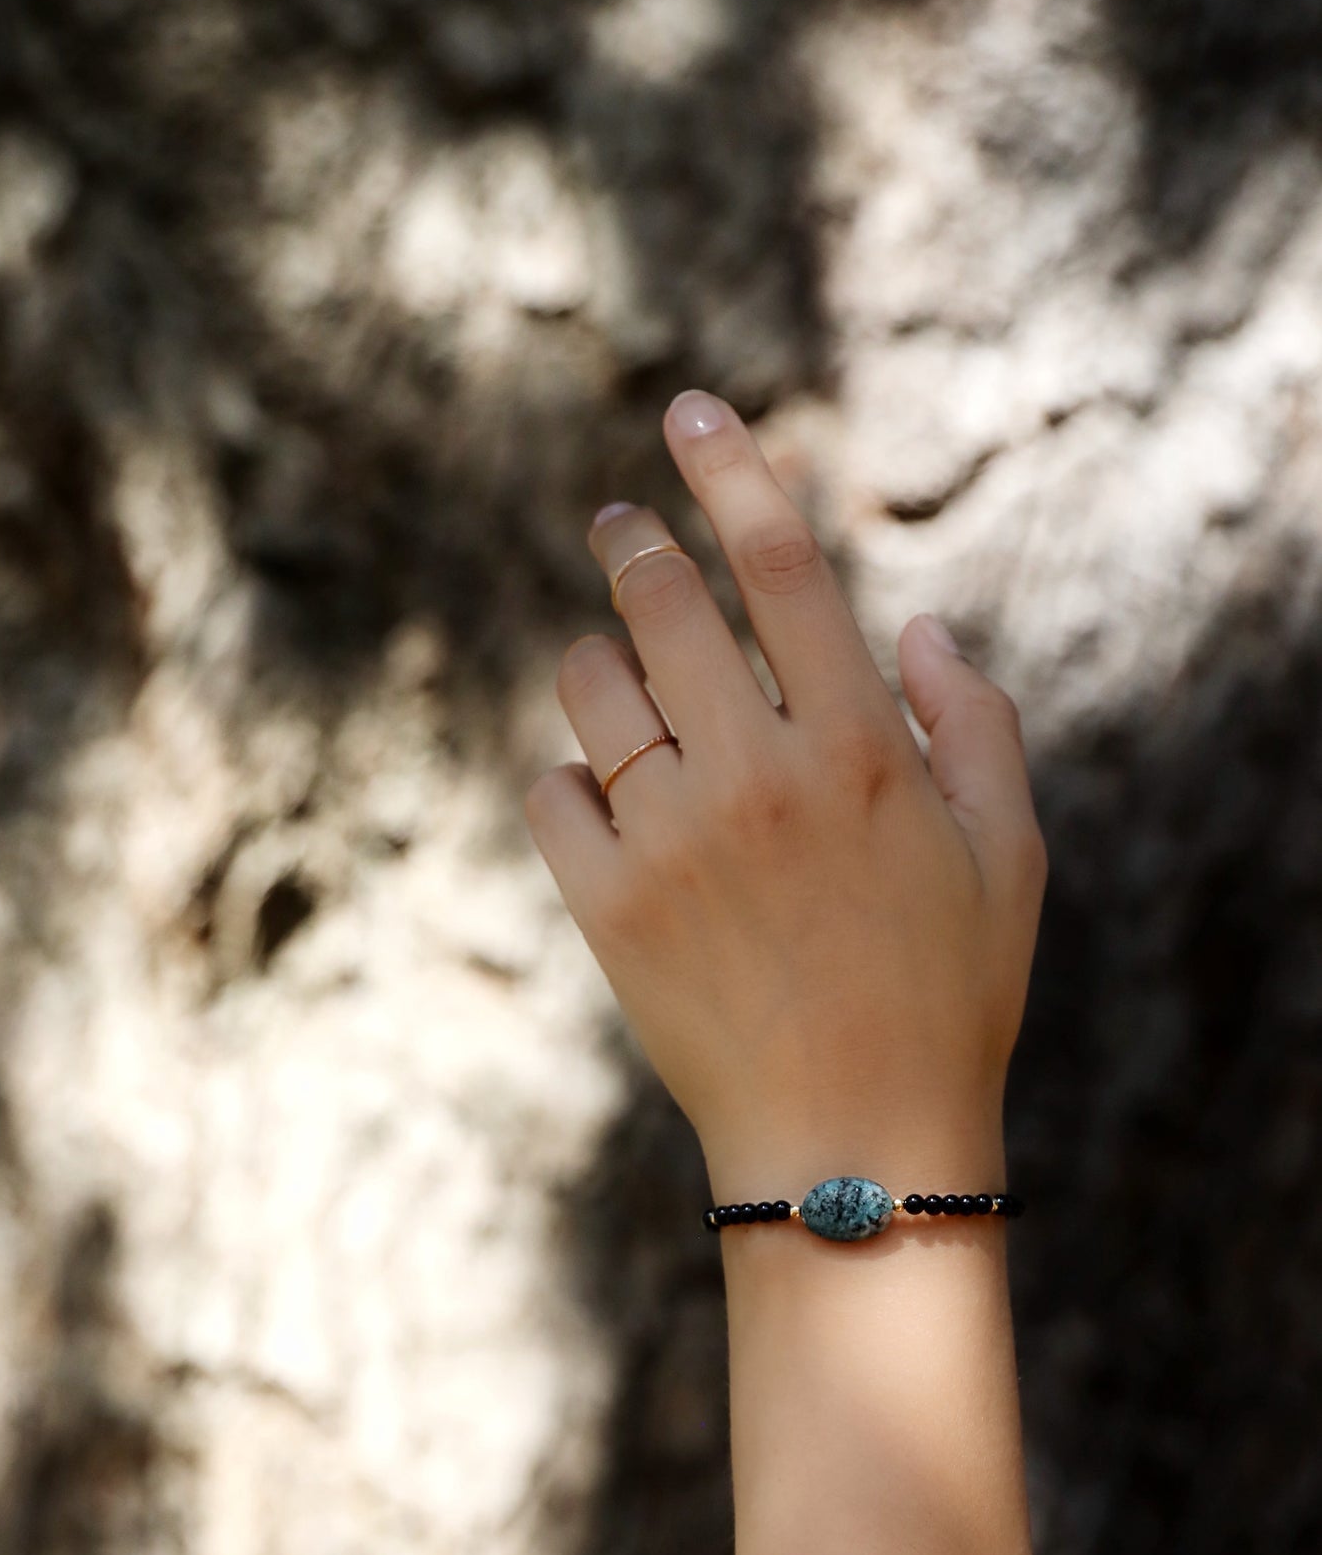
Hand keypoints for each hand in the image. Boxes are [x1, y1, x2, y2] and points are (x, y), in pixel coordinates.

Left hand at [524, 390, 1047, 1206]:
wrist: (852, 1145)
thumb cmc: (947, 995)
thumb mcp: (1008, 857)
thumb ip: (979, 725)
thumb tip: (921, 628)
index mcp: (861, 751)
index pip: (784, 566)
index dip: (732, 470)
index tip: (689, 409)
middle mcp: (758, 779)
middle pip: (662, 603)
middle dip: (629, 542)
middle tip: (616, 525)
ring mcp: (671, 844)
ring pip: (590, 689)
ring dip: (597, 662)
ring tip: (618, 681)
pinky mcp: (606, 911)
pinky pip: (548, 792)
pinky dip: (567, 778)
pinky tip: (603, 800)